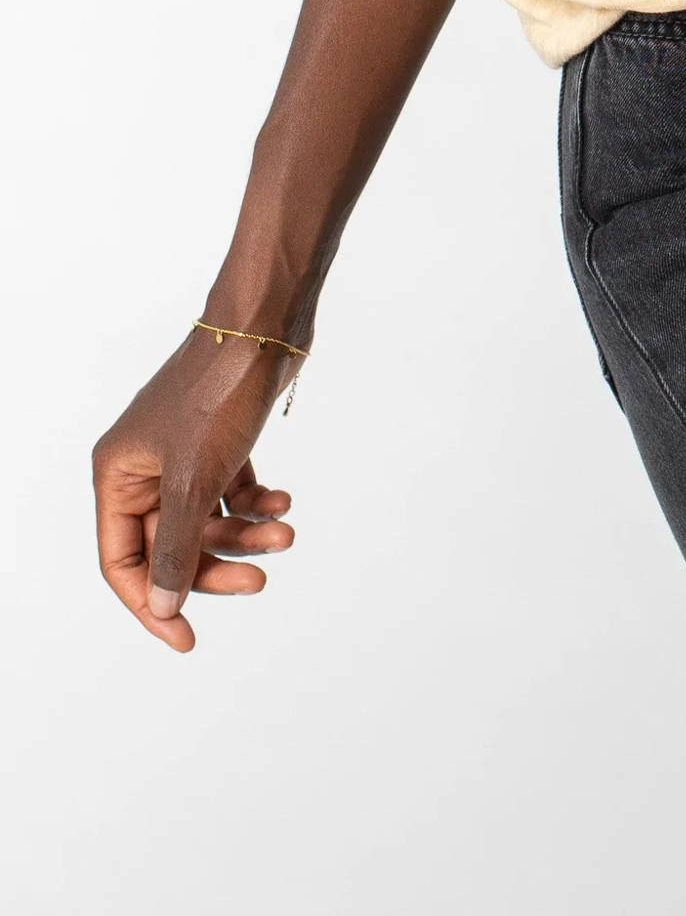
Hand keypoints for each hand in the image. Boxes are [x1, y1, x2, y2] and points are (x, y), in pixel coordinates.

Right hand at [92, 329, 301, 651]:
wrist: (266, 323)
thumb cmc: (219, 394)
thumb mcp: (194, 480)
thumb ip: (177, 548)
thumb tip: (163, 607)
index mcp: (118, 474)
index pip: (123, 560)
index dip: (152, 603)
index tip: (187, 641)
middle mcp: (144, 466)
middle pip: (172, 545)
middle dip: (215, 566)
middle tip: (260, 581)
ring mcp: (182, 452)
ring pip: (208, 520)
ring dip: (246, 534)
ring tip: (287, 532)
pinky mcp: (219, 440)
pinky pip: (232, 492)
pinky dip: (257, 504)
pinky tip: (283, 503)